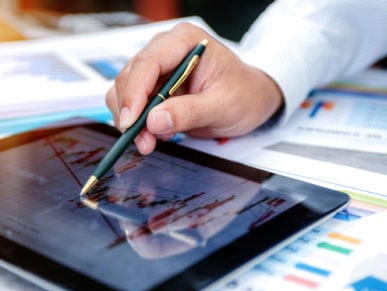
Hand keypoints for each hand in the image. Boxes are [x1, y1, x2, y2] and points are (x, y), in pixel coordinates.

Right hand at [106, 22, 282, 154]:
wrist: (250, 100)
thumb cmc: (244, 94)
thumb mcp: (223, 106)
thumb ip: (190, 112)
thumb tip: (154, 121)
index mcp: (186, 42)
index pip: (149, 62)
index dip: (135, 92)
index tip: (132, 121)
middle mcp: (167, 50)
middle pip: (131, 76)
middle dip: (132, 112)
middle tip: (142, 141)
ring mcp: (159, 69)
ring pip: (126, 91)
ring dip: (131, 120)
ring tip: (148, 142)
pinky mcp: (156, 87)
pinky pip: (134, 104)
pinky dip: (137, 123)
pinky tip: (153, 135)